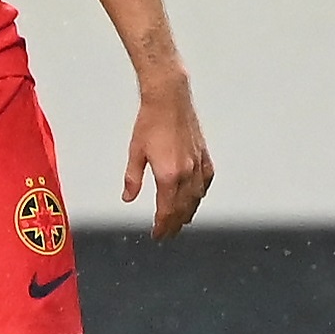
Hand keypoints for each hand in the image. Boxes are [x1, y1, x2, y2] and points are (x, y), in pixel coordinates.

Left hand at [123, 78, 212, 239]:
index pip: (166, 210)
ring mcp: (198, 164)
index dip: (162, 226)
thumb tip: (129, 197)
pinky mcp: (204, 155)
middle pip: (182, 209)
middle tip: (166, 234)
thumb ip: (133, 179)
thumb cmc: (150, 121)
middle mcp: (187, 173)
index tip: (157, 234)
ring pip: (196, 198)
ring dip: (188, 213)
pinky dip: (201, 194)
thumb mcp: (135, 152)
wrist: (169, 98)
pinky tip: (197, 198)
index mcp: (169, 175)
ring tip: (180, 222)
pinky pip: (206, 182)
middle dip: (174, 224)